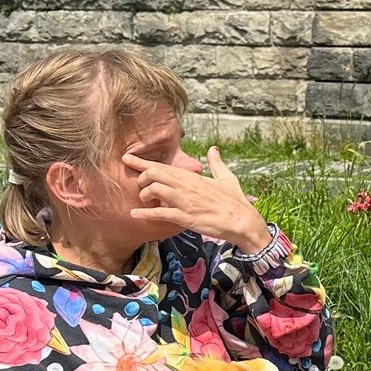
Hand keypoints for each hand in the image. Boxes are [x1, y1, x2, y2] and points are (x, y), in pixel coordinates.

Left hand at [124, 147, 270, 250]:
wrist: (243, 221)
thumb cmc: (236, 201)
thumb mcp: (227, 178)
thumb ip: (217, 163)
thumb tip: (214, 149)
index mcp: (192, 176)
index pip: (163, 166)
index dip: (142, 162)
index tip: (127, 158)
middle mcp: (186, 186)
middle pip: (153, 174)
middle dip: (142, 179)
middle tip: (141, 187)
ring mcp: (184, 201)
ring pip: (154, 190)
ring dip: (144, 195)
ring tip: (144, 201)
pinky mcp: (185, 217)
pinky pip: (160, 213)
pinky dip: (145, 214)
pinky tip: (134, 214)